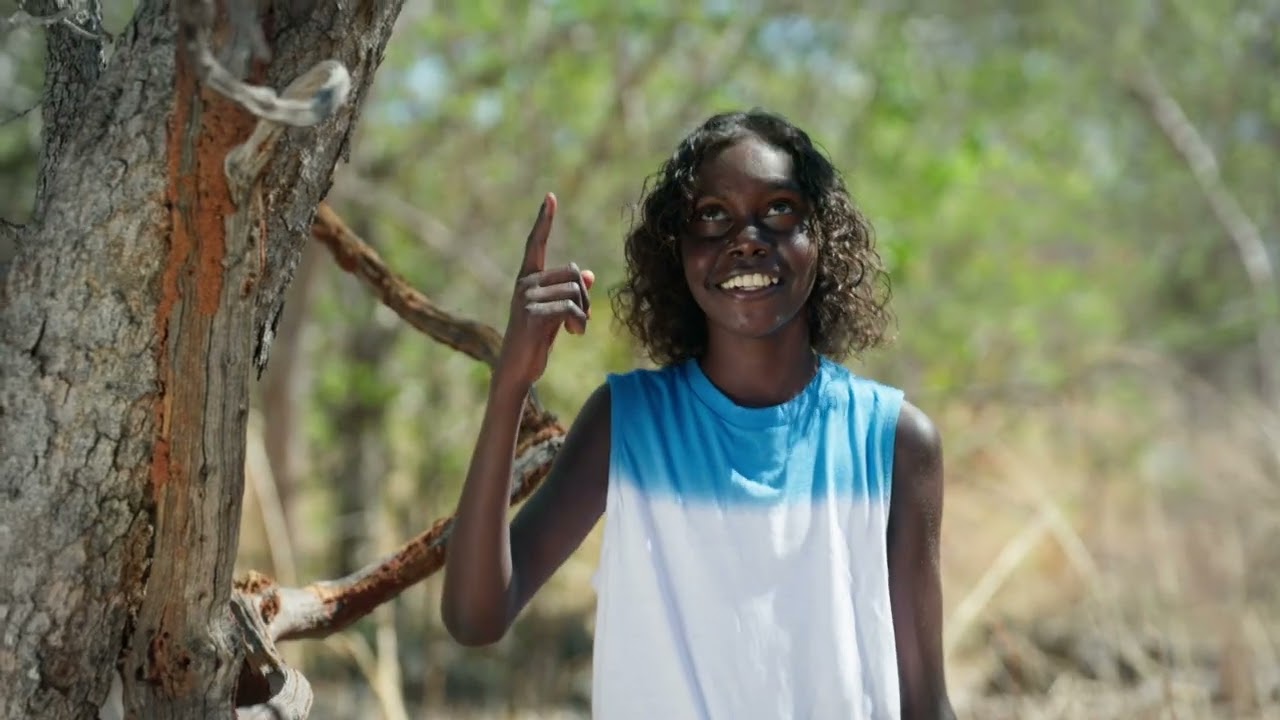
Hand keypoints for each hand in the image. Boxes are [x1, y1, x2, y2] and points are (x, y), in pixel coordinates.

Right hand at [495, 193, 594, 389]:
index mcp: (528, 279)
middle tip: (580, 319)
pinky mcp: (531, 314)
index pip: (536, 244)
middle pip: (574, 273)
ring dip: (584, 313)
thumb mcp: (556, 313)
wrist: (517, 369)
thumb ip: (570, 293)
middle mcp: (525, 283)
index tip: (550, 197)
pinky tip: (574, 334)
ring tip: (576, 329)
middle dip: (585, 296)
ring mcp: (526, 298)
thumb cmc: (536, 341)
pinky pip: (571, 308)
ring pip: (576, 291)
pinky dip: (580, 322)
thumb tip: (589, 272)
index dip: (544, 221)